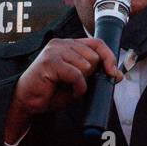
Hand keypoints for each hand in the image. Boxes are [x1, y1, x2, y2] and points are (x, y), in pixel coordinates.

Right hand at [4, 38, 121, 142]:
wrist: (28, 102)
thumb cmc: (51, 91)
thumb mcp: (79, 82)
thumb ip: (96, 75)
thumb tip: (118, 75)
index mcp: (69, 45)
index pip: (97, 43)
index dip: (109, 57)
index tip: (113, 73)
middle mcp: (61, 43)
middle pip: (94, 56)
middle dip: (90, 74)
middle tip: (74, 83)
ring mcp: (54, 50)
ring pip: (86, 66)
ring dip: (81, 83)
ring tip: (67, 87)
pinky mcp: (50, 62)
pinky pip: (76, 75)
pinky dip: (77, 88)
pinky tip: (68, 91)